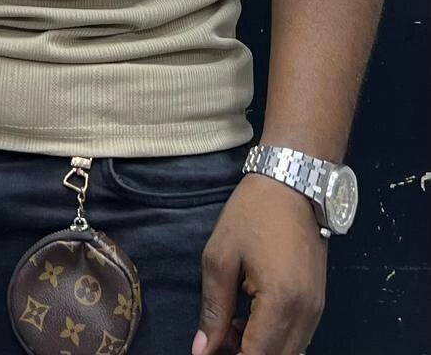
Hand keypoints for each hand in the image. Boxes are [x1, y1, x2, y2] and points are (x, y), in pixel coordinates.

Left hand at [191, 173, 328, 354]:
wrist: (293, 183)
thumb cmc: (253, 213)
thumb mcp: (221, 256)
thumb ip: (213, 308)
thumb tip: (202, 351)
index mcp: (281, 302)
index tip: (209, 351)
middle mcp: (306, 314)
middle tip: (215, 337)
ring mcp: (316, 310)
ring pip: (288, 352)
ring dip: (257, 348)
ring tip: (227, 326)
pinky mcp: (317, 303)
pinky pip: (296, 337)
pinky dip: (271, 339)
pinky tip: (247, 319)